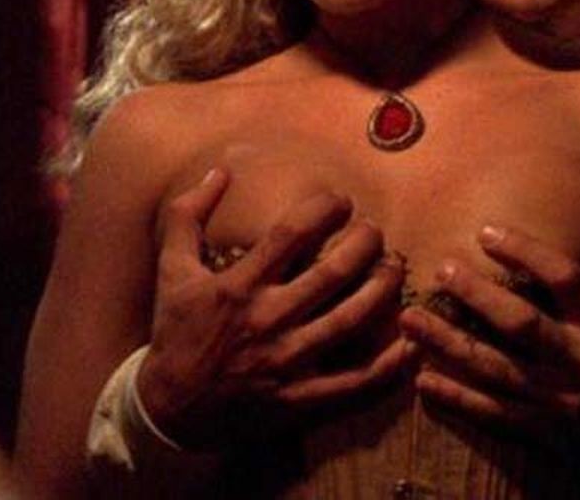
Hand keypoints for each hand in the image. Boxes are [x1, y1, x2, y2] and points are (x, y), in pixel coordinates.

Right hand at [135, 167, 411, 449]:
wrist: (168, 408)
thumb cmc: (174, 332)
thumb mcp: (171, 269)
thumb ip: (188, 215)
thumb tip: (219, 171)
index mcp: (237, 286)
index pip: (291, 234)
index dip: (324, 209)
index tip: (340, 201)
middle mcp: (265, 321)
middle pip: (332, 273)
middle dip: (364, 243)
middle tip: (375, 231)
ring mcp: (286, 364)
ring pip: (351, 321)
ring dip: (382, 289)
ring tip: (395, 268)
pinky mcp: (300, 401)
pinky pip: (356, 383)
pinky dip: (390, 366)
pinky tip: (410, 342)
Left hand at [399, 187, 579, 486]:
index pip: (566, 281)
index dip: (527, 253)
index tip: (486, 232)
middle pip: (522, 326)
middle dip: (477, 297)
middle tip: (440, 269)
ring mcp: (560, 401)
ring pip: (496, 371)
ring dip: (448, 346)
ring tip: (407, 321)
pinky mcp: (544, 431)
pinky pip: (493, 415)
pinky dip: (456, 400)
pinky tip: (421, 380)